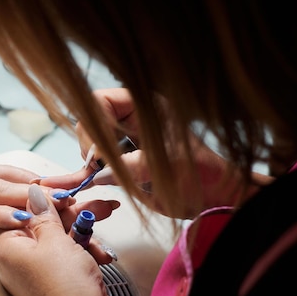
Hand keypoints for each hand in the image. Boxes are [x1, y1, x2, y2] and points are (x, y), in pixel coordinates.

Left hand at [0, 184, 120, 295]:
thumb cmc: (65, 287)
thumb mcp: (54, 239)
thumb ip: (43, 213)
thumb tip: (32, 193)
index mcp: (7, 249)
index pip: (20, 212)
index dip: (44, 201)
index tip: (65, 194)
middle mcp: (17, 262)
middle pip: (43, 225)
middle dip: (72, 215)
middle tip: (94, 204)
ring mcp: (36, 274)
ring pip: (59, 241)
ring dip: (83, 233)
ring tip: (104, 218)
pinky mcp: (55, 283)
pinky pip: (67, 258)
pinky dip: (84, 253)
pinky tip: (100, 254)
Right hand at [39, 88, 272, 217]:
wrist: (212, 194)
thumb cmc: (198, 174)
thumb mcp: (164, 168)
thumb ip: (131, 166)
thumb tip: (97, 173)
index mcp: (144, 107)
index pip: (102, 101)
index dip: (94, 125)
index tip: (98, 154)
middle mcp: (132, 119)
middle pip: (91, 120)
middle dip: (90, 144)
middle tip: (96, 167)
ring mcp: (126, 140)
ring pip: (91, 141)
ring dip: (90, 159)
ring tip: (98, 174)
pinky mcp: (123, 160)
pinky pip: (97, 161)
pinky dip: (89, 172)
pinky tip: (84, 181)